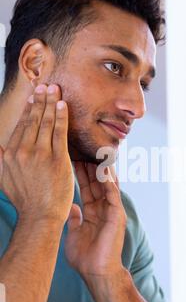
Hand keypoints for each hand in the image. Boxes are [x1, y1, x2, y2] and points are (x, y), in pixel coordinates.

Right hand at [0, 84, 73, 223]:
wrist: (40, 216)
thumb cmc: (25, 200)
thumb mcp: (4, 179)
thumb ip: (0, 160)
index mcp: (10, 154)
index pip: (21, 126)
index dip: (28, 109)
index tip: (33, 97)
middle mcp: (23, 150)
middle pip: (33, 120)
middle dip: (39, 100)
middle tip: (45, 85)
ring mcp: (40, 153)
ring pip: (45, 122)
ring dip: (50, 103)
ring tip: (54, 89)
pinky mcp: (56, 158)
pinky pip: (59, 132)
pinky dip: (60, 116)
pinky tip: (63, 104)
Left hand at [65, 162, 126, 278]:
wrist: (97, 272)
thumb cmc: (86, 258)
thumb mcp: (75, 234)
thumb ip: (75, 219)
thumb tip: (71, 207)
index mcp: (94, 212)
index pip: (87, 188)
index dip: (81, 174)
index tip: (73, 158)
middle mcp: (104, 208)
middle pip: (96, 182)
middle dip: (89, 166)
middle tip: (82, 148)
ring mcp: (112, 210)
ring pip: (106, 184)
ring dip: (99, 168)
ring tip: (93, 152)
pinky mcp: (117, 214)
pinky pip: (113, 193)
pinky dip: (108, 181)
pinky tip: (103, 168)